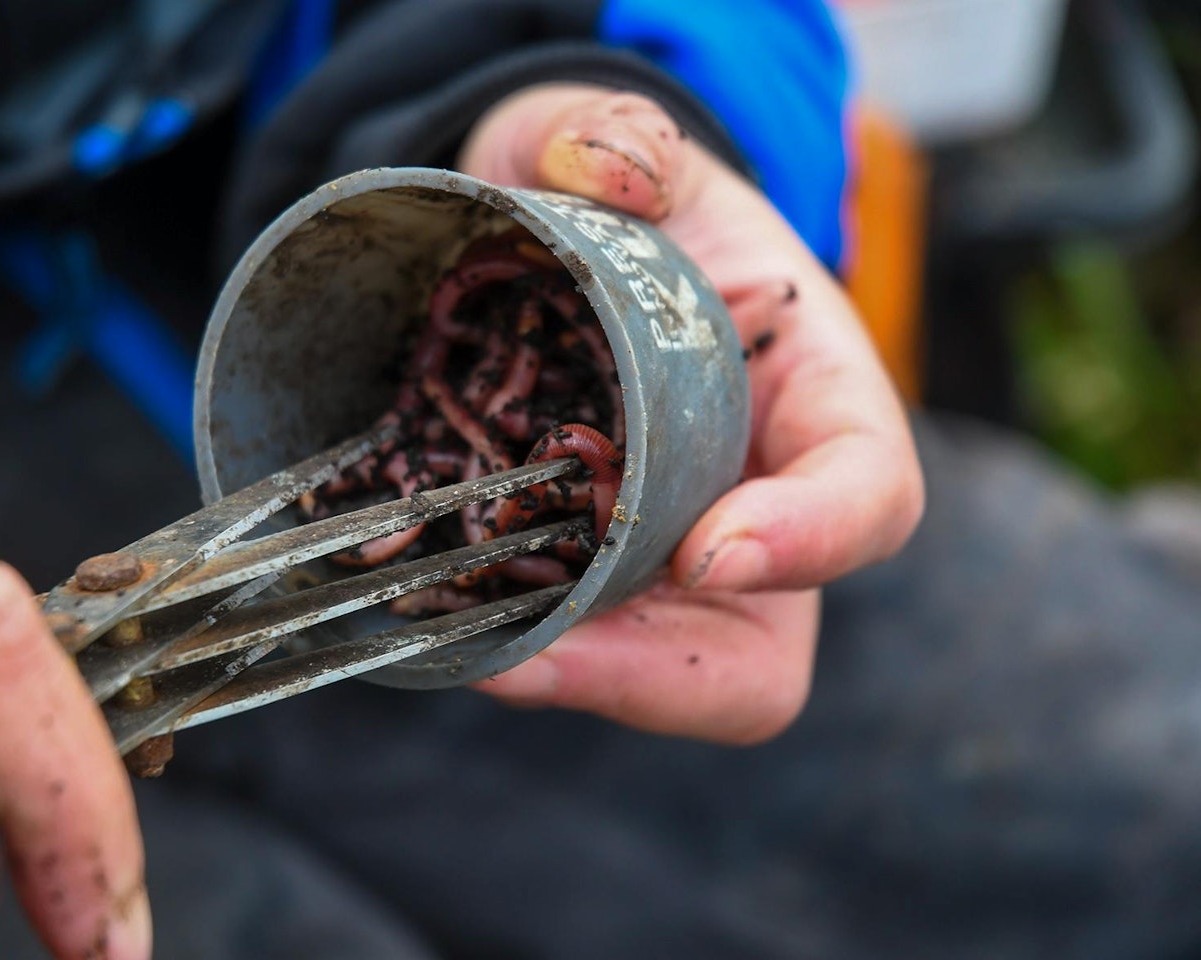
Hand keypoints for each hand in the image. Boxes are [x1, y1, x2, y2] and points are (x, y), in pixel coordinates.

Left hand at [458, 85, 923, 742]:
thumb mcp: (613, 144)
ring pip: (667, 677)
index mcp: (811, 392)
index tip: (706, 553)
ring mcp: (675, 557)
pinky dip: (514, 650)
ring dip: (573, 678)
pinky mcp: (597, 582)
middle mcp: (757, 501)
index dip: (811, 538)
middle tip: (543, 655)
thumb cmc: (609, 201)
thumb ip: (615, 137)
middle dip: (662, 671)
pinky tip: (438, 620)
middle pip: (764, 648)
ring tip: (470, 647)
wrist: (549, 250)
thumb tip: (614, 174)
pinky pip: (579, 652)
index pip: (869, 491)